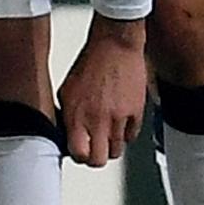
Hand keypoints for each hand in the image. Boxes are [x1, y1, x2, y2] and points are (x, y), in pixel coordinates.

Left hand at [57, 15, 149, 165]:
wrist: (115, 44)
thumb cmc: (91, 62)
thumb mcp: (66, 90)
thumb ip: (67, 116)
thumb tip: (67, 133)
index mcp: (77, 115)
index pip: (78, 155)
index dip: (79, 156)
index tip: (80, 151)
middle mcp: (98, 119)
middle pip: (99, 160)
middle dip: (96, 158)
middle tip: (95, 149)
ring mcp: (119, 117)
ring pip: (117, 150)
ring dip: (111, 145)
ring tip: (107, 133)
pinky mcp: (137, 111)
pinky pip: (132, 136)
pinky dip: (126, 133)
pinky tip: (120, 122)